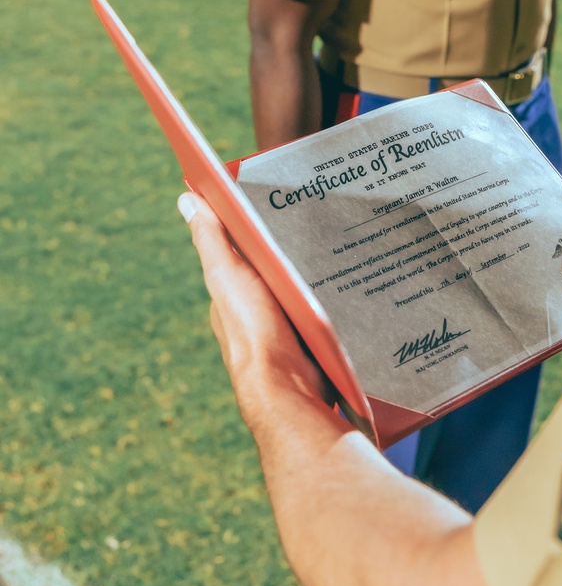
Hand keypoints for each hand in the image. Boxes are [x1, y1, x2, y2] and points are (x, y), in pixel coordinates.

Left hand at [178, 192, 332, 428]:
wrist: (289, 389)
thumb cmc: (253, 330)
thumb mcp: (228, 276)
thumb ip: (211, 240)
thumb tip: (186, 197)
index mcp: (231, 293)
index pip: (241, 249)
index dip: (255, 224)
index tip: (280, 196)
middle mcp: (254, 310)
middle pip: (274, 268)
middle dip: (292, 245)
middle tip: (321, 211)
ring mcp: (282, 327)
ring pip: (300, 287)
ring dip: (317, 270)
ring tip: (343, 238)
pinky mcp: (309, 341)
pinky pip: (321, 308)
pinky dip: (332, 295)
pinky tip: (352, 278)